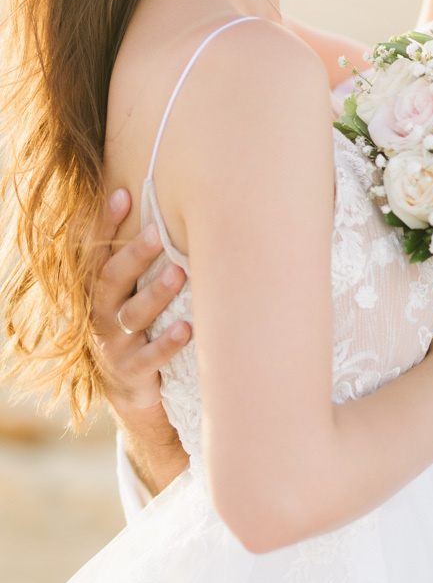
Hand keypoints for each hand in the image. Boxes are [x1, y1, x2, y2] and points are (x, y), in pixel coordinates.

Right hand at [89, 189, 191, 410]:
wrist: (130, 388)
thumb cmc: (137, 324)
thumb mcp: (131, 292)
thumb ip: (139, 259)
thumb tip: (167, 208)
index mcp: (98, 289)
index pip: (95, 251)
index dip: (105, 224)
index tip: (123, 194)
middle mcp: (100, 313)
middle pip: (112, 279)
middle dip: (134, 254)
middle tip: (158, 232)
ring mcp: (114, 344)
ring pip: (133, 315)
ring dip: (156, 293)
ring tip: (179, 272)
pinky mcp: (131, 372)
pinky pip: (149, 357)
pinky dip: (167, 343)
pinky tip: (186, 329)